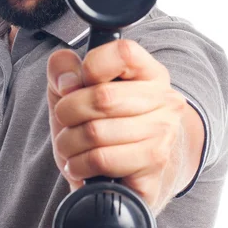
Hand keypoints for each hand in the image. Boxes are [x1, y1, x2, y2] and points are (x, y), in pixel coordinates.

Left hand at [47, 39, 187, 214]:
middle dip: (68, 112)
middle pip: (102, 97)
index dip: (91, 67)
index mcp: (148, 72)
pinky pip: (101, 160)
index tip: (80, 83)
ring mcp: (163, 134)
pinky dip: (79, 164)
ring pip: (96, 132)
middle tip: (66, 121)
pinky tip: (81, 164)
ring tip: (71, 145)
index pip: (123, 53)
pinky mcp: (153, 165)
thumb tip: (67, 82)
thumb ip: (62, 69)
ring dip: (69, 142)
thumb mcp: (71, 88)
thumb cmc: (96, 123)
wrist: (121, 175)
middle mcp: (164, 99)